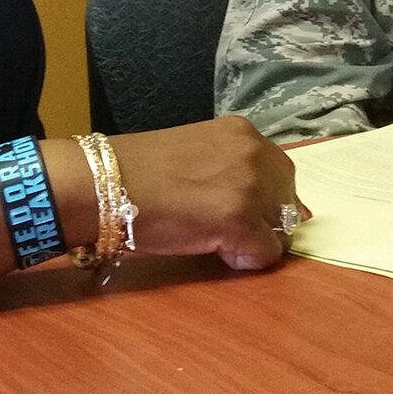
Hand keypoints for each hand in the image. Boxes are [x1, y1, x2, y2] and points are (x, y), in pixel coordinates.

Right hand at [107, 116, 309, 270]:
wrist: (104, 184)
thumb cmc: (138, 173)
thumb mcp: (197, 155)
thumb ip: (232, 169)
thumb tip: (270, 204)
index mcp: (242, 133)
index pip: (280, 174)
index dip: (262, 200)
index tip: (232, 211)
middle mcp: (254, 153)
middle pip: (288, 202)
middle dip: (265, 221)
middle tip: (225, 230)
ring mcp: (250, 186)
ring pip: (281, 230)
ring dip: (253, 241)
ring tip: (214, 239)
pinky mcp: (239, 220)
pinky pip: (265, 253)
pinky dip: (244, 260)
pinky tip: (213, 250)